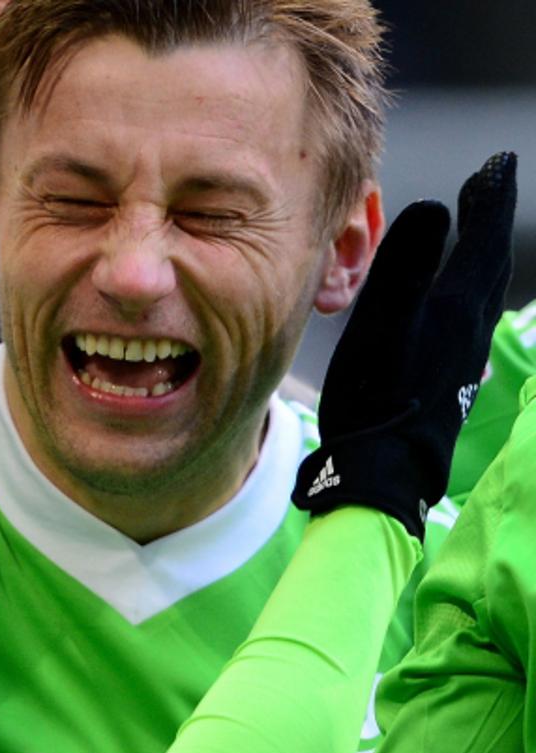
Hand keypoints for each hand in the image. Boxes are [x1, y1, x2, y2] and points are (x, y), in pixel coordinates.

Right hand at [293, 152, 516, 537]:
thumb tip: (435, 207)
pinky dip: (471, 290)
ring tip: (475, 235)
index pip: (483, 240)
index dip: (491, 198)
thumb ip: (407, 264)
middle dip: (491, 220)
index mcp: (455, 308)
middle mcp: (469, 329)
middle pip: (491, 264)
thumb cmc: (375, 396)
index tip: (499, 161)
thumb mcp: (381, 322)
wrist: (384, 469)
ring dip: (483, 256)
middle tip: (490, 184)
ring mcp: (463, 357)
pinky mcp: (451, 378)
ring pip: (486, 294)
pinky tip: (458, 304)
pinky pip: (473, 318)